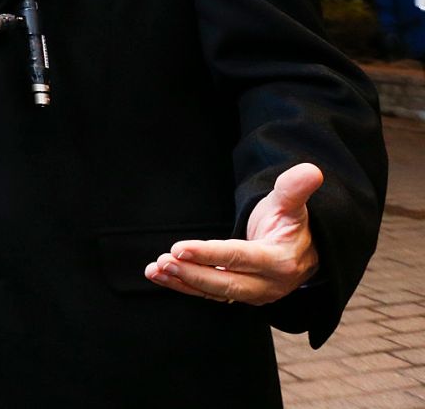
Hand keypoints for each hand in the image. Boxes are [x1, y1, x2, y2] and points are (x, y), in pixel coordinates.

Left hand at [144, 163, 322, 304]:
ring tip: (155, 270)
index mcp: (281, 260)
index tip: (179, 248)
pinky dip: (185, 287)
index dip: (209, 254)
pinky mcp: (241, 296)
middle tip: (163, 261)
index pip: (239, 258)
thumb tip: (312, 170)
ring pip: (215, 293)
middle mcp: (269, 284)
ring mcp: (255, 294)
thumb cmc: (292, 222)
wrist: (303, 249)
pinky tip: (161, 276)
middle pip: (226, 282)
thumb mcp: (292, 204)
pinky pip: (210, 294)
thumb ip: (294, 189)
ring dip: (183, 282)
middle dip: (192, 273)